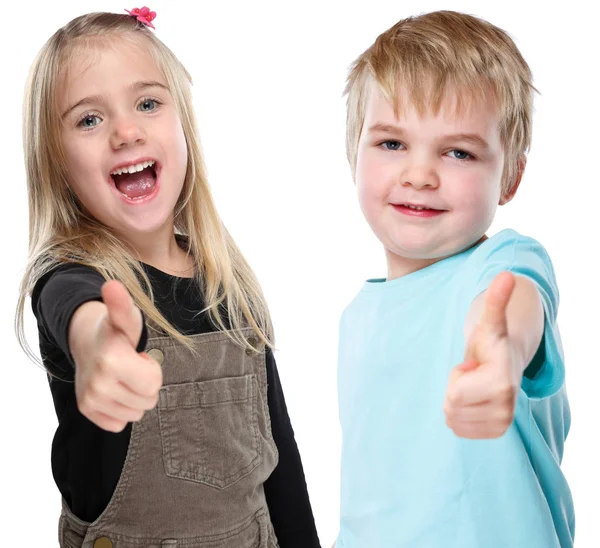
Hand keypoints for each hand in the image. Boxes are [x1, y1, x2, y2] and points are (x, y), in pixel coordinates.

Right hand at [69, 280, 162, 432]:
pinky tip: (114, 389)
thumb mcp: (126, 318)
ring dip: (135, 397)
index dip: (152, 370)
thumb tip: (112, 285)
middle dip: (145, 384)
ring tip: (123, 376)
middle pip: (147, 402)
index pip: (153, 385)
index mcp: (111, 361)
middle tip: (132, 366)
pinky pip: (120, 424)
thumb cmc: (116, 331)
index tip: (139, 357)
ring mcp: (90, 400)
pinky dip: (121, 409)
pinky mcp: (87, 411)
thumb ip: (123, 305)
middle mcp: (97, 385)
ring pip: (136, 414)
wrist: (87, 342)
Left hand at [444, 272, 517, 438]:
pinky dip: (459, 415)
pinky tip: (474, 399)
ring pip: (452, 420)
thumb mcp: (489, 322)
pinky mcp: (495, 434)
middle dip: (454, 389)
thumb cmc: (490, 342)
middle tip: (471, 375)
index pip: (453, 395)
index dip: (456, 376)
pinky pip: (457, 429)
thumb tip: (506, 274)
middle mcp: (506, 410)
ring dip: (456, 401)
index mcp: (501, 384)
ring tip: (473, 385)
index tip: (471, 365)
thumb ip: (496, 300)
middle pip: (450, 409)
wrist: (504, 364)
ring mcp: (501, 425)